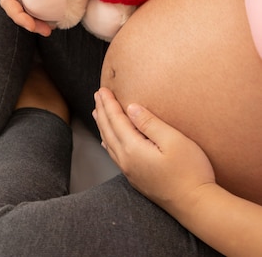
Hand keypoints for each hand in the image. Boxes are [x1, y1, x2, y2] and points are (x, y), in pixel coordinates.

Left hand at [93, 88, 215, 211]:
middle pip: (108, 130)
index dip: (109, 104)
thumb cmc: (190, 171)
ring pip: (109, 143)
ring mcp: (129, 171)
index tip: (102, 90)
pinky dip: (108, 142)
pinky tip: (107, 141)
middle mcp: (126, 160)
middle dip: (102, 111)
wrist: (196, 205)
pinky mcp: (136, 179)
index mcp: (133, 148)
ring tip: (98, 113)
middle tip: (98, 95)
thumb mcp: (174, 141)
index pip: (116, 120)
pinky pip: (114, 155)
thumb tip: (131, 108)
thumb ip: (150, 123)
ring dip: (102, 126)